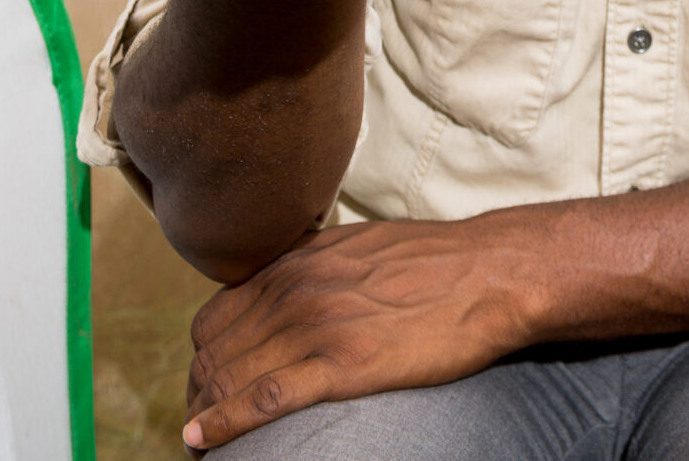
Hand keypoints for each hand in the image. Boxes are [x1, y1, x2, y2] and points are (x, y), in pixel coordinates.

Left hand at [181, 218, 533, 450]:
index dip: (202, 360)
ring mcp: (316, 327)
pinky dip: (226, 423)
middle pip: (213, 352)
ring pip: (230, 376)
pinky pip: (265, 399)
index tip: (204, 388)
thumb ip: (314, 267)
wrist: (491, 272)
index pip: (215, 318)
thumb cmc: (436, 261)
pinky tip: (205, 440)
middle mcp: (294, 290)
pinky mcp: (343, 365)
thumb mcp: (358, 248)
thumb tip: (290, 290)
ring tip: (197, 444)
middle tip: (198, 425)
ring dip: (204, 414)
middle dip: (197, 394)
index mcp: (295, 264)